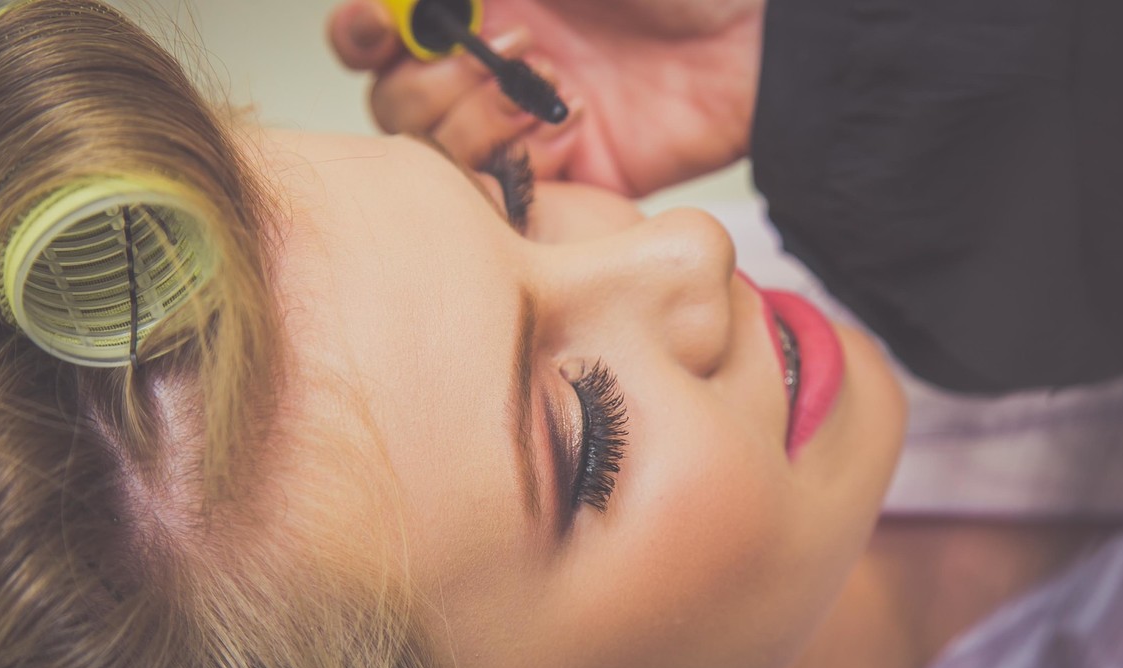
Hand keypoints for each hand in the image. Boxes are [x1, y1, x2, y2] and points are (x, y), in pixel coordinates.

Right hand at [327, 0, 763, 196]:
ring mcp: (519, 124)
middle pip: (394, 100)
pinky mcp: (562, 178)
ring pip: (438, 155)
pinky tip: (573, 122)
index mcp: (479, 0)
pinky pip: (503, 194)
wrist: (759, 38)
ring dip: (478, 119)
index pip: (375, 31)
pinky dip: (524, 160)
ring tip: (549, 84)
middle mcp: (487, 63)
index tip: (380, 28)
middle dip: (434, 80)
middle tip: (506, 48)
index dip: (362, 33)